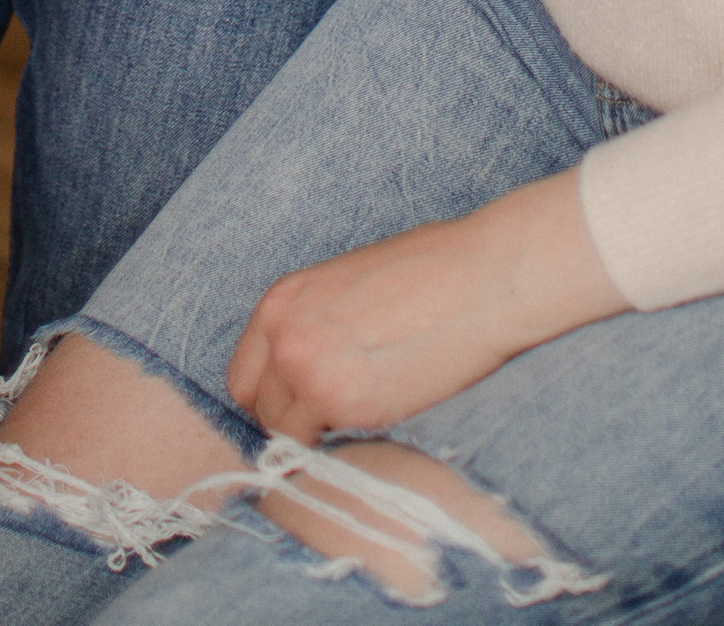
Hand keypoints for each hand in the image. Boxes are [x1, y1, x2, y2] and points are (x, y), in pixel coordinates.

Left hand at [226, 174, 624, 441]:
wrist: (479, 281)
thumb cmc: (428, 272)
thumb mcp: (346, 283)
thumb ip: (315, 324)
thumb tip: (311, 367)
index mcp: (282, 301)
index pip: (245, 377)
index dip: (273, 397)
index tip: (299, 409)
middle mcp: (285, 340)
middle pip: (261, 411)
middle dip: (290, 422)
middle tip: (331, 425)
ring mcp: (311, 377)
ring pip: (288, 438)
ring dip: (316, 441)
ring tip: (359, 427)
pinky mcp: (347, 408)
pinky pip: (325, 450)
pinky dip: (342, 451)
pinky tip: (377, 430)